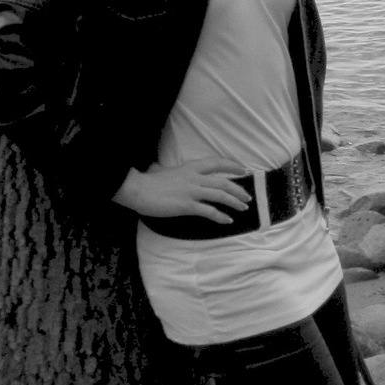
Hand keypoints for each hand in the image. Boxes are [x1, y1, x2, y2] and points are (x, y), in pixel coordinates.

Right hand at [114, 157, 251, 222]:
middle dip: (238, 189)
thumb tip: (156, 168)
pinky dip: (221, 216)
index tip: (244, 169)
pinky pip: (209, 211)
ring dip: (234, 201)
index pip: (216, 163)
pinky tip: (228, 221)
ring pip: (220, 195)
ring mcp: (191, 191)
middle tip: (248, 196)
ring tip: (243, 208)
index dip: (232, 166)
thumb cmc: (145, 181)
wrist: (137, 189)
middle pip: (223, 182)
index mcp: (189, 168)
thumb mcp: (158, 171)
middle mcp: (194, 178)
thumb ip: (162, 169)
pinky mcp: (186, 205)